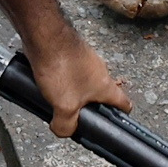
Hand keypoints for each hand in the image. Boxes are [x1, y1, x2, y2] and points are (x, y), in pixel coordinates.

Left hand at [31, 35, 128, 150]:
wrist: (45, 36)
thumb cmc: (61, 66)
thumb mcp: (64, 106)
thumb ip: (66, 124)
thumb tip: (64, 131)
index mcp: (106, 86)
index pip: (124, 104)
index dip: (120, 116)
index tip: (112, 124)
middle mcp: (100, 71)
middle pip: (100, 94)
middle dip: (87, 106)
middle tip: (72, 114)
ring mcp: (85, 59)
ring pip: (82, 82)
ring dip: (70, 92)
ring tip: (52, 98)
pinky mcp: (70, 52)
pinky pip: (68, 70)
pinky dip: (59, 78)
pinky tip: (43, 82)